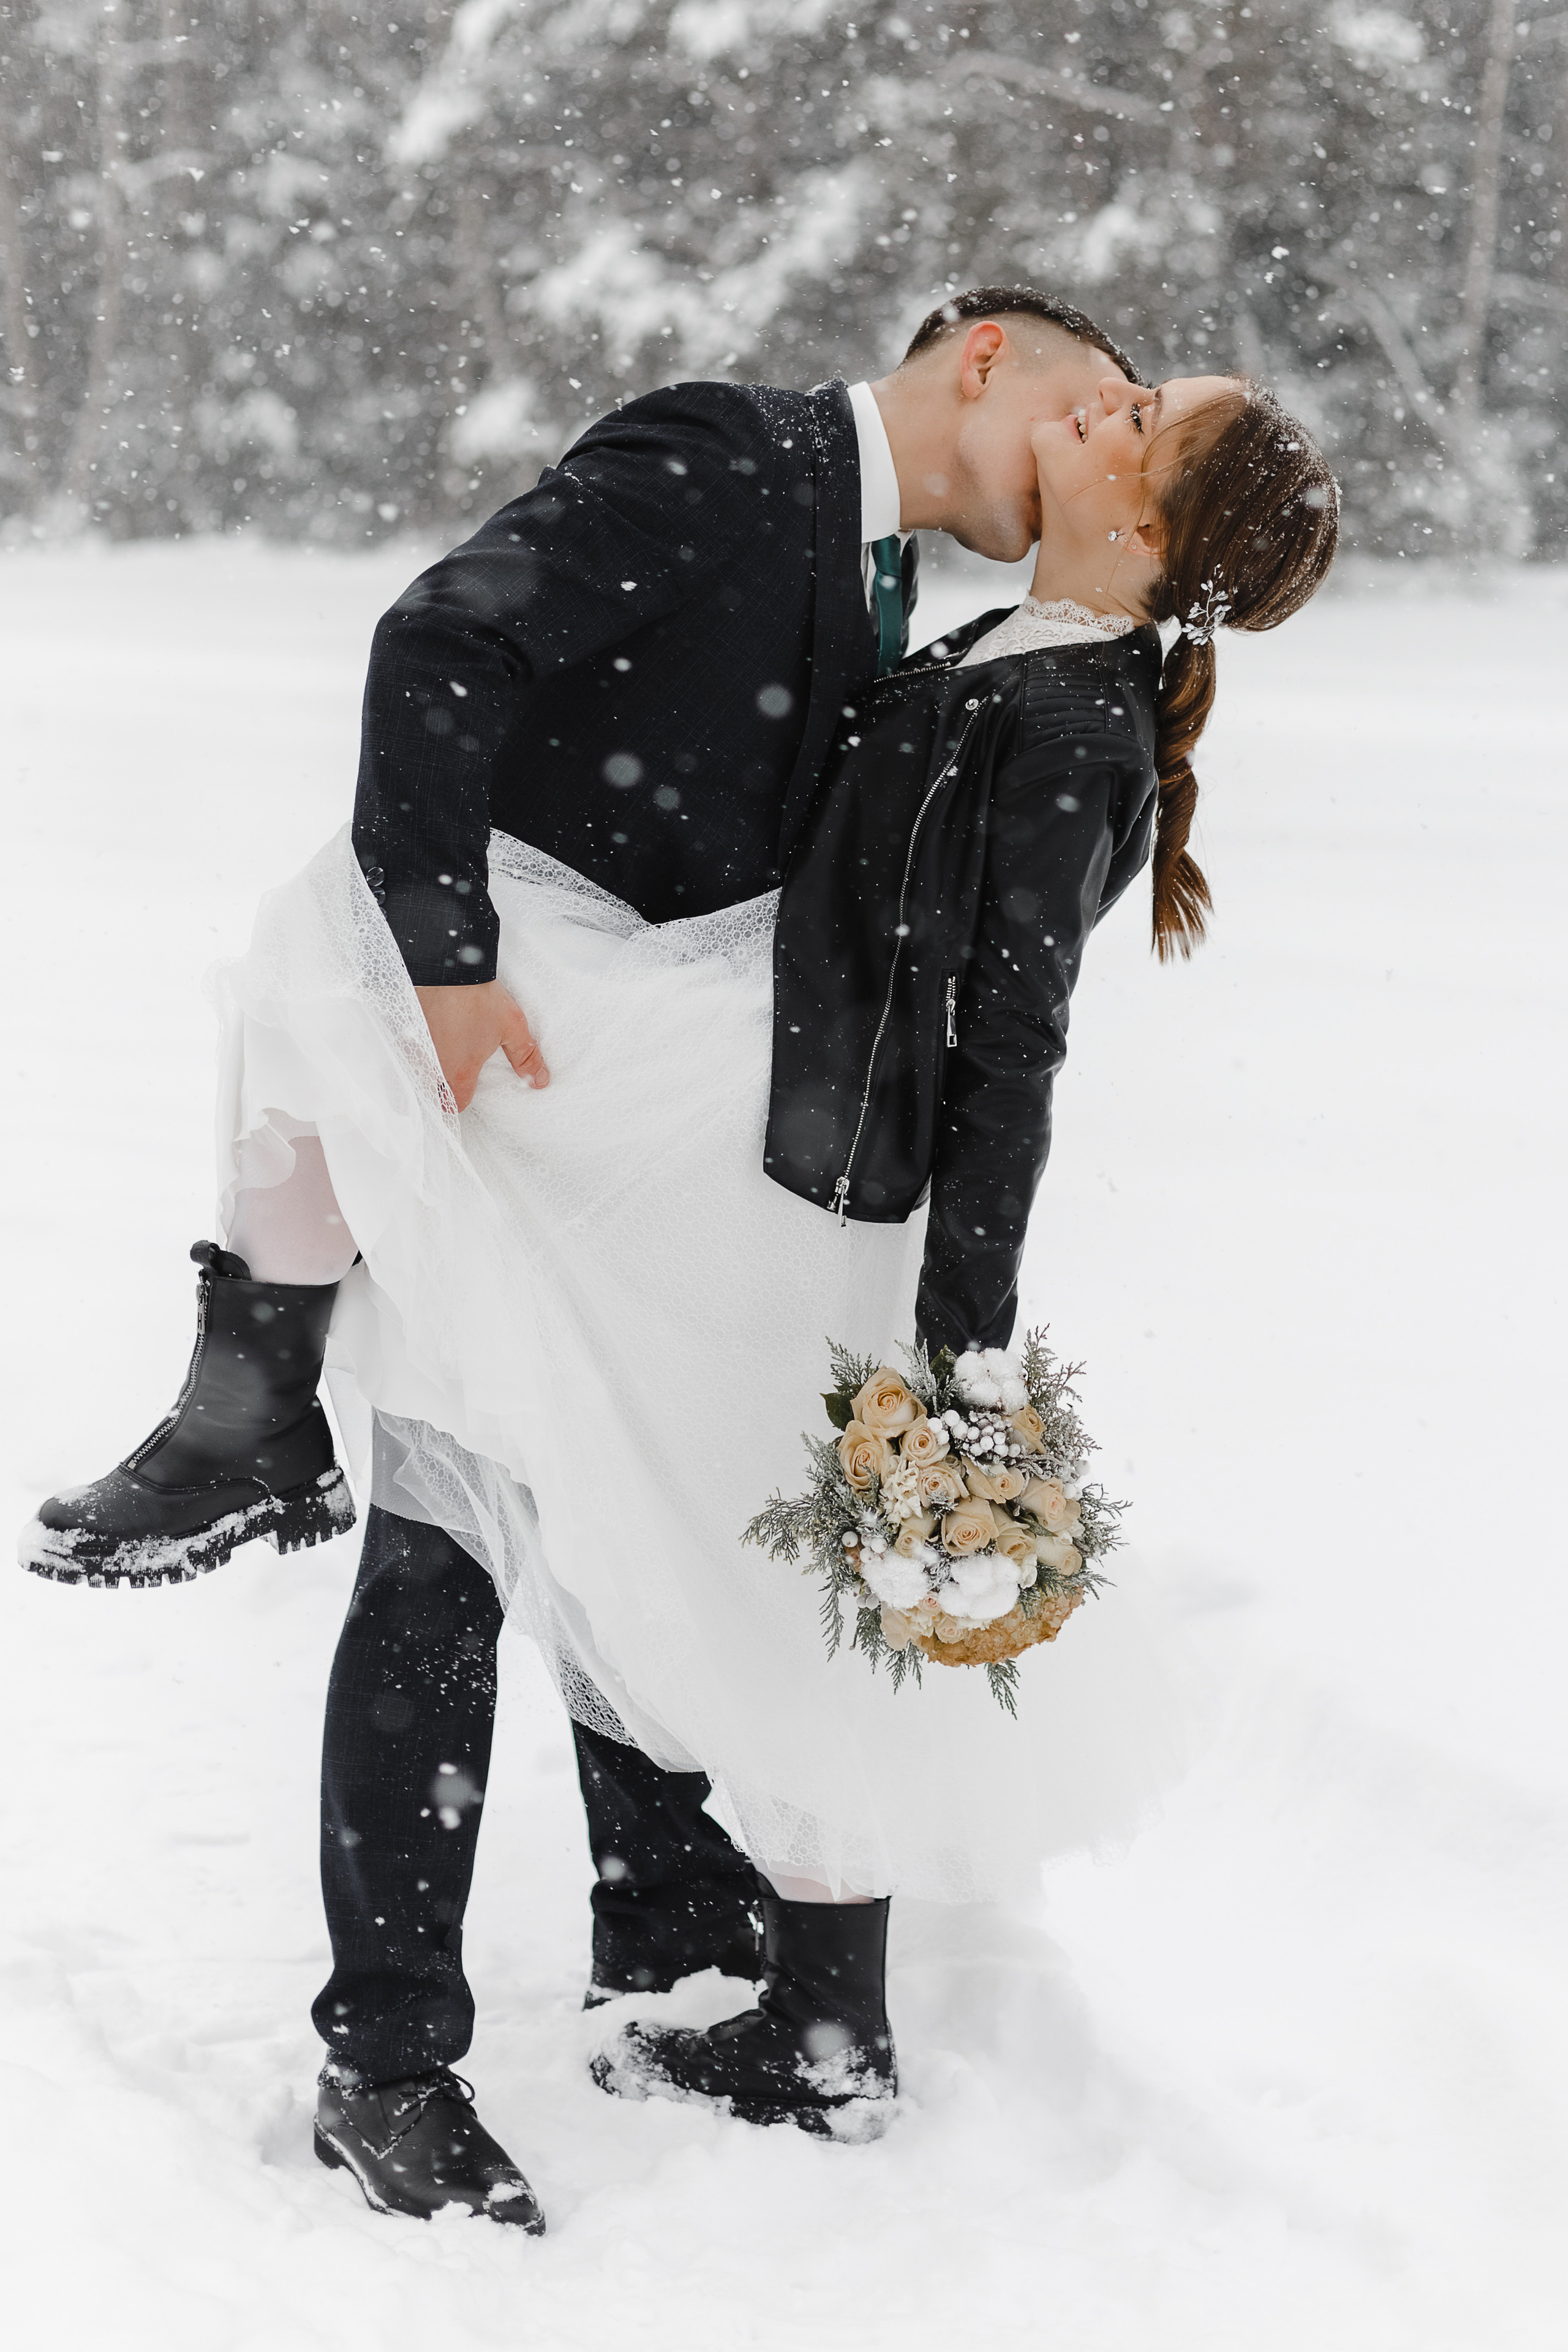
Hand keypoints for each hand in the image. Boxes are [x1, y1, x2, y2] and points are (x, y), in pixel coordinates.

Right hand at [415, 980, 549, 1111]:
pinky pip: (406, 1047)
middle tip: (451, 1074)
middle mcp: (432, 1065)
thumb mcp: (511, 1028)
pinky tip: (426, 1033)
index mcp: (459, 1072)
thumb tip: (540, 1081)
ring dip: (425, 1068)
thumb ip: (525, 1057)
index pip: (456, 1104)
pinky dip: (415, 1046)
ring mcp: (414, 1047)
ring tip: (439, 1052)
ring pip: (416, 1070)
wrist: (447, 964)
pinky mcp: (403, 1029)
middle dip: (440, 1089)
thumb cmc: (478, 997)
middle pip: (432, 1091)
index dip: (462, 1100)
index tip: (467, 1090)